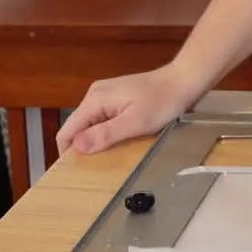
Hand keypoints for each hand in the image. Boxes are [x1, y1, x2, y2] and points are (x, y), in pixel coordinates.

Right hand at [56, 63, 203, 155]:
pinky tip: (120, 140)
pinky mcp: (117, 97)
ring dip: (96, 140)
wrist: (184, 80)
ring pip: (90, 124)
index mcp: (94, 100)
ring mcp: (106, 95)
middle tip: (96, 168)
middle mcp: (95, 95)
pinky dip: (107, 132)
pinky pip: (103, 119)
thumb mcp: (135, 122)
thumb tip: (76, 147)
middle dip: (83, 147)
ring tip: (109, 157)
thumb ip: (105, 134)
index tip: (74, 172)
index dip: (67, 152)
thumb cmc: (163, 101)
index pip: (67, 130)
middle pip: (78, 127)